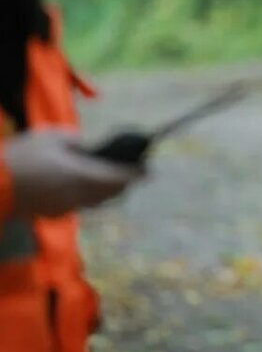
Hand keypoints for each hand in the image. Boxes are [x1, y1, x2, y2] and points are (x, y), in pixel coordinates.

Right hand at [6, 130, 143, 216]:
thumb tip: (88, 147)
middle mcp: (79, 196)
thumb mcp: (50, 138)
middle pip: (113, 193)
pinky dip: (88, 195)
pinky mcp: (54, 213)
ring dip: (108, 190)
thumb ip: (75, 141)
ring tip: (111, 175)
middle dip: (125, 182)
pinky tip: (84, 184)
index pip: (120, 178)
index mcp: (82, 176)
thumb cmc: (22, 157)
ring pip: (98, 201)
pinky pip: (80, 204)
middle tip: (133, 170)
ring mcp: (66, 208)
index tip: (149, 169)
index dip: (137, 174)